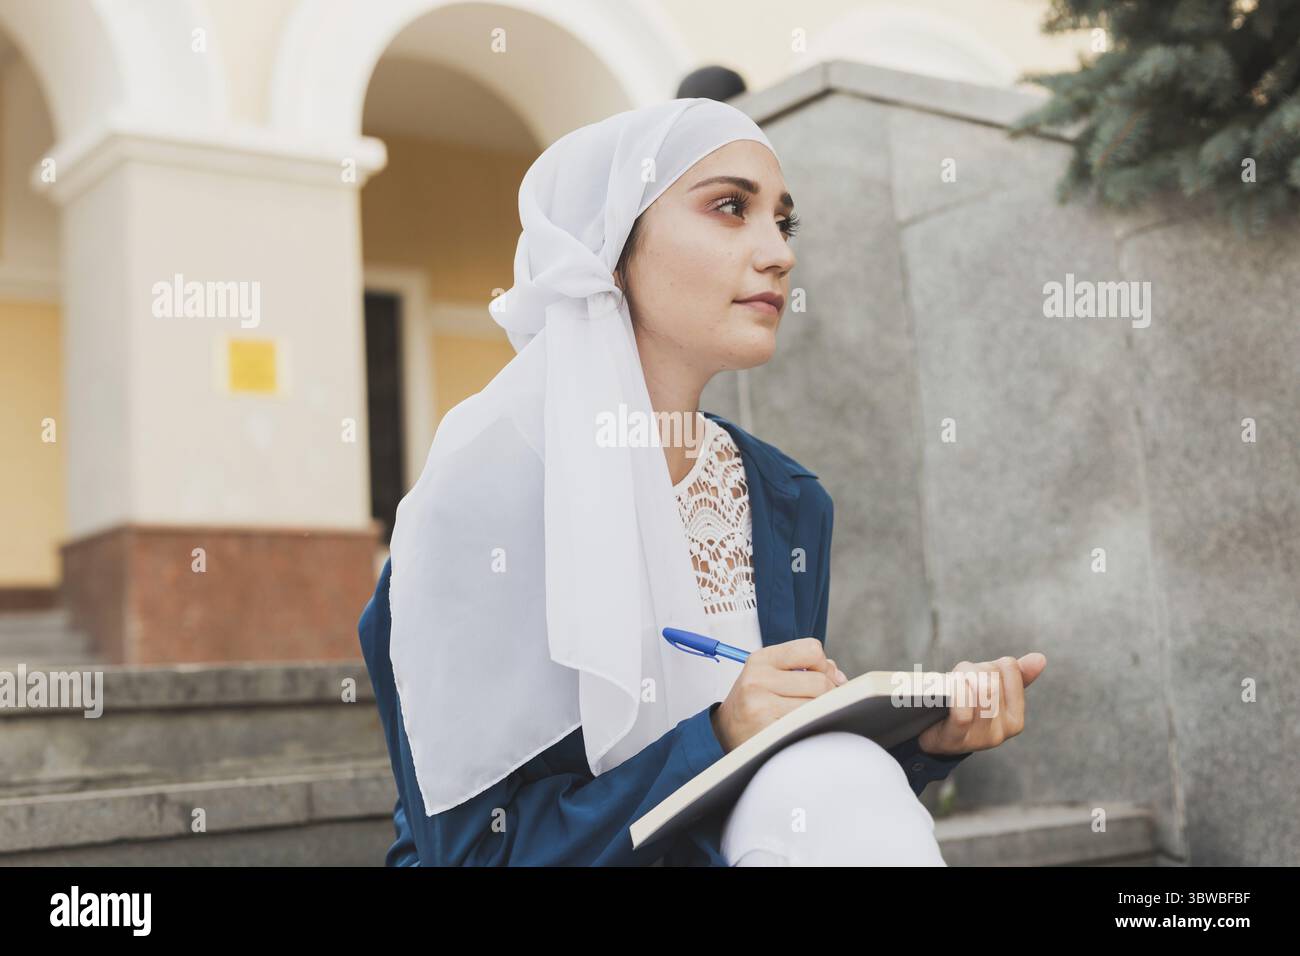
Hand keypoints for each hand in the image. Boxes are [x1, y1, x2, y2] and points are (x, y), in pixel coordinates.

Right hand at [710, 638, 847, 752]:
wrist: (724, 732)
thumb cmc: (756, 701)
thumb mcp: (770, 674)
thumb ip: (804, 667)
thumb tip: (840, 679)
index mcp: (761, 659)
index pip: (811, 649)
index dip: (824, 665)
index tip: (822, 678)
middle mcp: (758, 679)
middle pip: (820, 682)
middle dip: (829, 694)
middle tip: (822, 704)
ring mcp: (761, 706)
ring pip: (817, 706)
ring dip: (821, 713)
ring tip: (811, 717)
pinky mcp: (767, 731)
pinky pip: (808, 726)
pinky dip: (813, 727)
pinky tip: (804, 729)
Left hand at [916, 654, 1046, 755]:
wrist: (931, 737)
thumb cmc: (962, 709)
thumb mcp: (988, 692)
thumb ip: (1015, 677)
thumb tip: (1040, 658)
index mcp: (1015, 717)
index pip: (1009, 668)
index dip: (988, 664)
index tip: (975, 674)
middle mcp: (1003, 730)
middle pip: (991, 678)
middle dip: (971, 670)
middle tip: (958, 678)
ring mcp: (981, 737)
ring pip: (979, 691)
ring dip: (959, 679)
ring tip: (951, 685)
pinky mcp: (958, 739)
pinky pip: (963, 713)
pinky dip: (955, 694)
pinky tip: (948, 691)